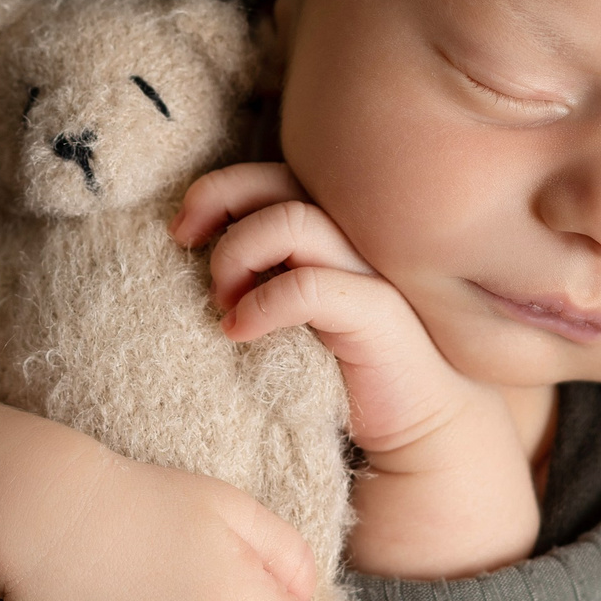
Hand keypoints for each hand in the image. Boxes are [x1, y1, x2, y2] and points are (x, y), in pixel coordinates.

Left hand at [174, 164, 484, 459]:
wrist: (418, 425)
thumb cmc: (344, 369)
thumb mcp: (290, 312)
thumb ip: (261, 272)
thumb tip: (193, 248)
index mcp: (333, 228)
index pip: (271, 175)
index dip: (218, 188)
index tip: (182, 231)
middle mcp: (353, 236)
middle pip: (278, 180)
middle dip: (217, 199)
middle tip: (184, 241)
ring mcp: (370, 270)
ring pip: (293, 221)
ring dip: (238, 254)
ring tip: (223, 303)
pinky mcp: (379, 313)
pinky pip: (311, 287)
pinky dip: (262, 304)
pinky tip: (239, 332)